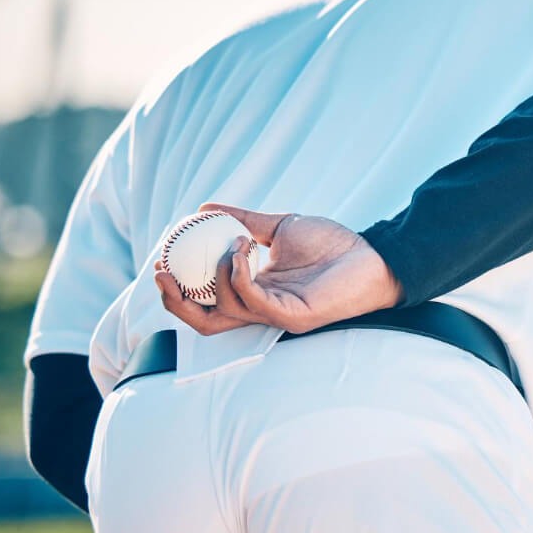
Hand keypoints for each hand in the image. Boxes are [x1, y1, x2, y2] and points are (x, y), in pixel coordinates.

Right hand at [155, 203, 403, 335]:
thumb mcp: (279, 227)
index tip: (160, 262)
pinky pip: (254, 302)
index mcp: (253, 292)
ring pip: (225, 310)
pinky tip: (242, 249)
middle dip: (175, 302)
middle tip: (162, 272)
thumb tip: (202, 209)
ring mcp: (276, 315)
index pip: (205, 304)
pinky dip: (238, 275)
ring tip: (234, 242)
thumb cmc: (333, 245)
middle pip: (204, 323)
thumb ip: (243, 220)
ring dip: (216, 273)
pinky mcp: (294, 316)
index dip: (177, 290)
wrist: (372, 253)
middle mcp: (261, 309)